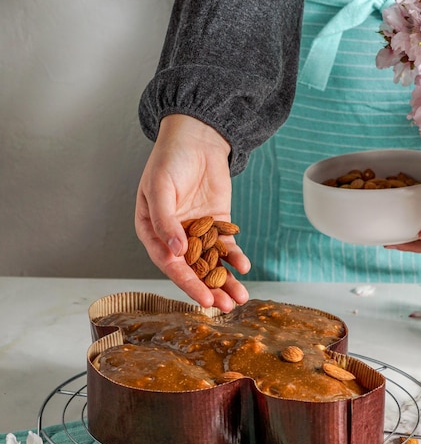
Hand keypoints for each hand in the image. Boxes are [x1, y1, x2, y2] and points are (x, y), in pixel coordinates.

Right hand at [135, 114, 250, 311]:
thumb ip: (165, 221)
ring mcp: (197, 232)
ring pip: (211, 263)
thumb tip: (175, 253)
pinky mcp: (217, 224)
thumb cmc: (169, 159)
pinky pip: (226, 246)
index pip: (169, 263)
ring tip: (239, 298)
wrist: (197, 136)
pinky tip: (244, 268)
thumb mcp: (160, 187)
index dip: (186, 282)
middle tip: (225, 307)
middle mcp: (174, 236)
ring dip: (224, 281)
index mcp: (153, 231)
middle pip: (192, 269)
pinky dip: (234, 258)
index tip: (203, 298)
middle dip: (209, 289)